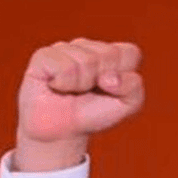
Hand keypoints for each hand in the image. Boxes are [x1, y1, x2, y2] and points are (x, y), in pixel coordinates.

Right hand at [14, 38, 143, 171]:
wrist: (61, 130)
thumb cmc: (93, 112)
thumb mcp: (127, 105)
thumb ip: (133, 88)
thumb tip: (109, 77)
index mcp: (112, 53)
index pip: (130, 52)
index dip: (124, 76)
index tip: (111, 88)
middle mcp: (88, 46)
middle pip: (109, 55)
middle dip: (103, 82)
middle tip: (89, 91)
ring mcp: (65, 48)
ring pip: (86, 61)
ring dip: (81, 85)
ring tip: (72, 90)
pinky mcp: (44, 56)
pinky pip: (63, 66)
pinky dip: (63, 83)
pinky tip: (56, 86)